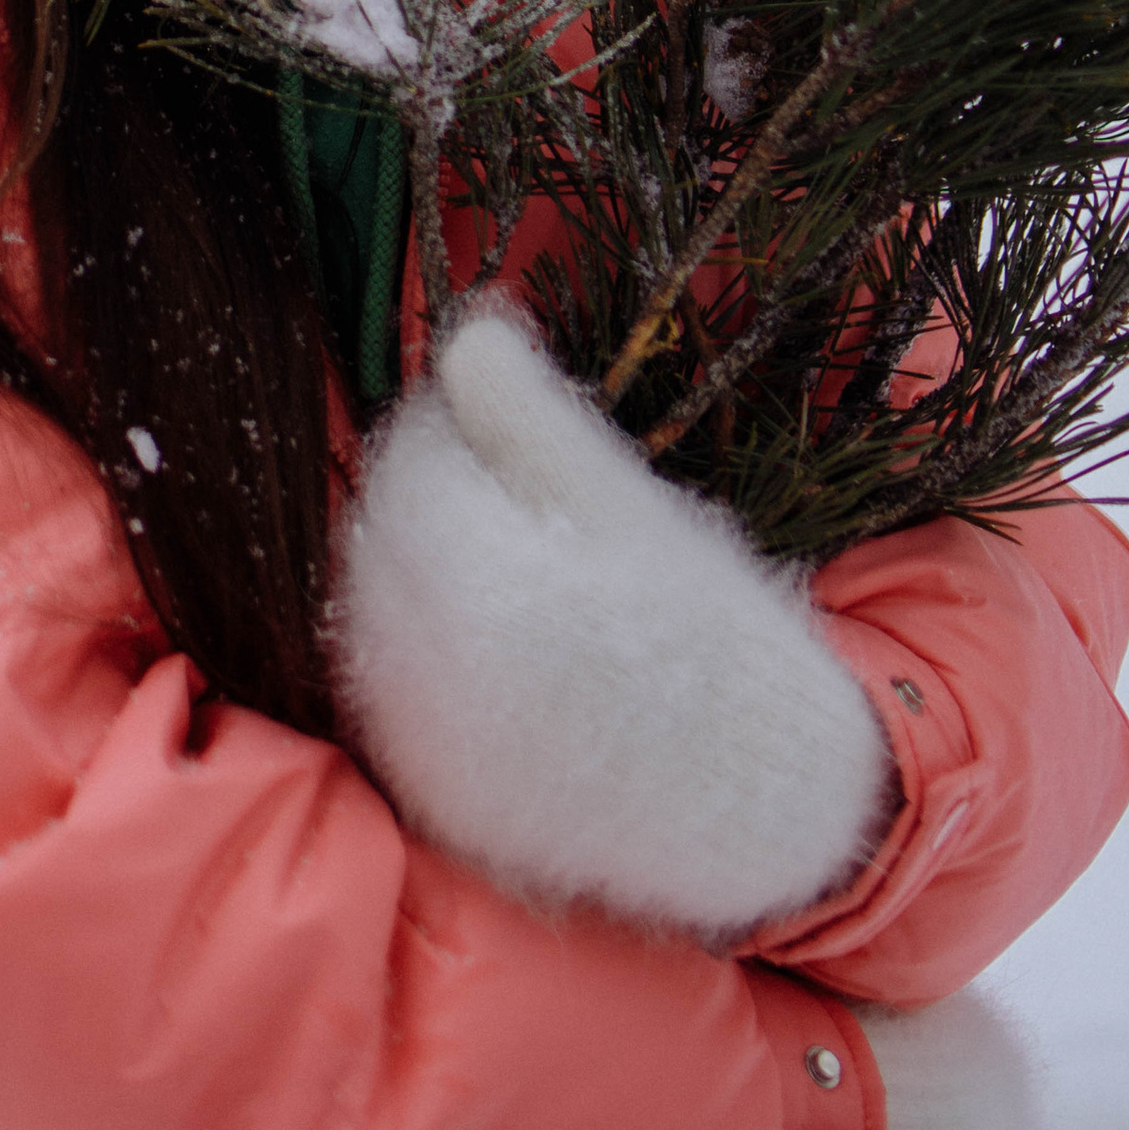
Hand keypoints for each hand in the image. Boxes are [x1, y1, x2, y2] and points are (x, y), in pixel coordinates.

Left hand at [329, 301, 892, 936]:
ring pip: (373, 607)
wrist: (755, 802)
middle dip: (440, 497)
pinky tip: (504, 656)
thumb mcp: (624, 501)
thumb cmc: (705, 631)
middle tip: (533, 510)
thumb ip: (525, 411)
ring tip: (525, 581)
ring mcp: (418, 742)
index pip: (415, 452)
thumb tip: (465, 328)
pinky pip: (388, 695)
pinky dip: (424, 660)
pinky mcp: (425, 796)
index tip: (529, 437)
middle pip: (384, 527)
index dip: (467, 424)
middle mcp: (423, 668)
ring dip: (423, 573)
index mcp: (472, 578)